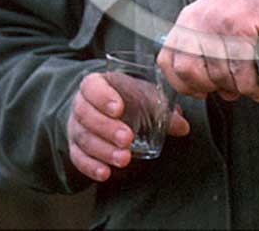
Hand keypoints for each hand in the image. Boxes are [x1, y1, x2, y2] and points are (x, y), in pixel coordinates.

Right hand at [67, 72, 189, 181]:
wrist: (102, 109)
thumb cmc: (125, 98)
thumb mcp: (142, 96)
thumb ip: (160, 108)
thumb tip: (183, 126)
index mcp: (96, 84)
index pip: (92, 86)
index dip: (103, 97)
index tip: (119, 108)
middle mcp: (81, 104)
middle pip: (86, 115)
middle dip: (107, 128)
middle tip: (127, 138)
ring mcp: (75, 127)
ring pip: (84, 138)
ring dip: (103, 150)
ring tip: (124, 158)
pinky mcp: (75, 148)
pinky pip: (78, 158)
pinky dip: (91, 167)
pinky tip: (106, 173)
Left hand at [157, 0, 258, 102]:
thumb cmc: (248, 4)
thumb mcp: (214, 18)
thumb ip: (205, 49)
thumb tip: (213, 89)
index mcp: (187, 19)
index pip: (166, 60)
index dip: (180, 83)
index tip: (198, 92)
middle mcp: (197, 20)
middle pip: (187, 69)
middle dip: (207, 87)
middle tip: (226, 91)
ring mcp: (217, 22)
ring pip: (217, 72)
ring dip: (234, 88)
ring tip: (246, 89)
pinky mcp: (240, 26)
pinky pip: (240, 68)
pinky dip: (249, 85)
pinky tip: (256, 88)